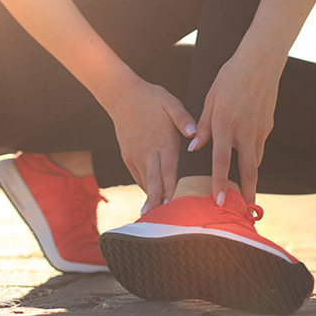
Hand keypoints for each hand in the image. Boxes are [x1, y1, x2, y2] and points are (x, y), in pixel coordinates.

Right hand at [105, 78, 195, 213]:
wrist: (121, 95)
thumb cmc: (151, 98)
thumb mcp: (170, 102)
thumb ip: (184, 119)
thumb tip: (194, 134)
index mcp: (163, 141)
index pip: (169, 170)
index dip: (171, 189)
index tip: (175, 205)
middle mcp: (149, 152)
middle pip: (155, 182)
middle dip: (159, 202)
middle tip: (163, 219)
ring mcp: (136, 155)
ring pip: (145, 182)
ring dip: (151, 198)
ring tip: (155, 216)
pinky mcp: (128, 155)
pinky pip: (137, 176)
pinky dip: (144, 188)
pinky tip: (150, 198)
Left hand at [191, 52, 282, 203]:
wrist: (260, 61)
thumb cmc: (230, 77)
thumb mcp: (210, 98)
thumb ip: (203, 126)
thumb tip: (194, 148)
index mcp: (224, 123)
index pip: (221, 161)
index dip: (220, 183)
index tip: (218, 201)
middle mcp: (244, 130)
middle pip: (249, 169)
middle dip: (247, 192)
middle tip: (245, 210)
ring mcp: (259, 128)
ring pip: (256, 160)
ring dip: (251, 176)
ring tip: (245, 192)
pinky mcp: (268, 125)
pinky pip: (259, 146)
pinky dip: (253, 156)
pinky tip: (247, 161)